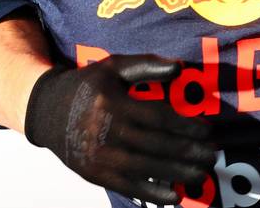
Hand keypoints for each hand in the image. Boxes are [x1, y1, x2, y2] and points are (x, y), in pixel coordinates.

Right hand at [25, 55, 215, 202]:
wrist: (46, 111)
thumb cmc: (88, 85)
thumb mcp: (114, 66)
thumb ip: (147, 65)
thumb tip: (179, 67)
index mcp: (112, 103)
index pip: (158, 118)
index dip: (186, 126)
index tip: (207, 131)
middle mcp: (106, 132)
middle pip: (156, 146)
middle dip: (188, 153)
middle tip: (212, 156)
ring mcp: (99, 157)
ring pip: (146, 169)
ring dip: (178, 175)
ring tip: (202, 176)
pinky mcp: (95, 174)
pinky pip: (128, 187)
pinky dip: (152, 194)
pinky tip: (174, 197)